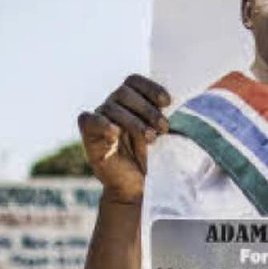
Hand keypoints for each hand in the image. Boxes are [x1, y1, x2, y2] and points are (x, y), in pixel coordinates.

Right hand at [78, 75, 170, 203]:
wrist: (136, 188)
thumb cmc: (150, 160)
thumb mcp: (162, 136)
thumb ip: (163, 117)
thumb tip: (179, 102)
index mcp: (130, 102)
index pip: (134, 81)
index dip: (150, 87)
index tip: (167, 102)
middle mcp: (113, 106)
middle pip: (124, 92)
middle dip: (147, 109)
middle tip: (164, 127)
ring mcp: (100, 119)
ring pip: (112, 107)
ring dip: (134, 122)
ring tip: (151, 139)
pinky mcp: (88, 135)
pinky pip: (89, 120)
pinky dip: (103, 124)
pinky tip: (115, 134)